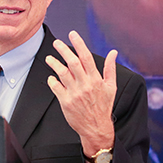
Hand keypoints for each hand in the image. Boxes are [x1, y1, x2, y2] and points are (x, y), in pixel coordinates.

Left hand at [45, 31, 116, 162]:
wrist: (96, 128)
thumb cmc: (103, 107)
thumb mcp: (111, 87)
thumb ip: (110, 68)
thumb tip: (113, 52)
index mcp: (96, 79)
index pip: (86, 57)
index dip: (79, 44)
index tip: (73, 34)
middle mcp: (85, 85)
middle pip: (72, 62)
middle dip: (63, 50)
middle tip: (56, 43)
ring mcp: (75, 93)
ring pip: (62, 73)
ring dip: (54, 64)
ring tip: (49, 58)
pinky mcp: (66, 102)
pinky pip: (56, 87)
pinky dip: (52, 80)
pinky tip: (51, 77)